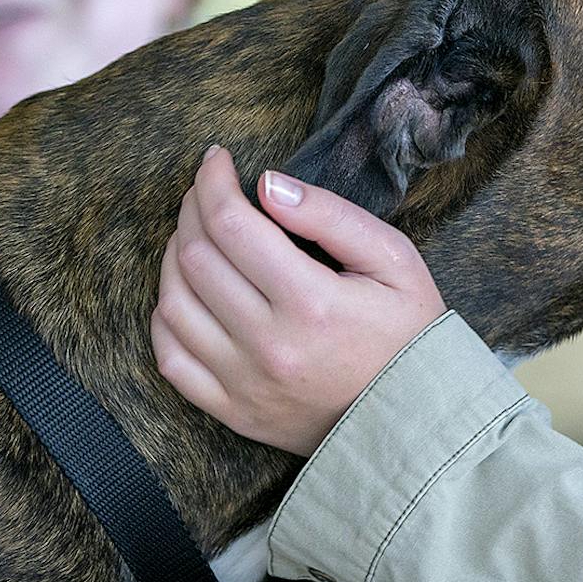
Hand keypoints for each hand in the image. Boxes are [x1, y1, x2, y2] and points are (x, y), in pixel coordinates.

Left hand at [151, 146, 447, 454]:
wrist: (417, 421)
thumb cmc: (409, 333)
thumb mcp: (394, 260)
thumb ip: (331, 216)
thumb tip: (267, 183)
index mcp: (310, 303)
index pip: (230, 224)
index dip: (212, 181)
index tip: (217, 160)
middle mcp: (268, 345)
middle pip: (196, 257)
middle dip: (192, 208)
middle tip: (208, 190)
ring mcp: (245, 384)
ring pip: (174, 303)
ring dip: (174, 255)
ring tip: (195, 233)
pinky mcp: (233, 412)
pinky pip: (172, 359)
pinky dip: (166, 316)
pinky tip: (184, 292)